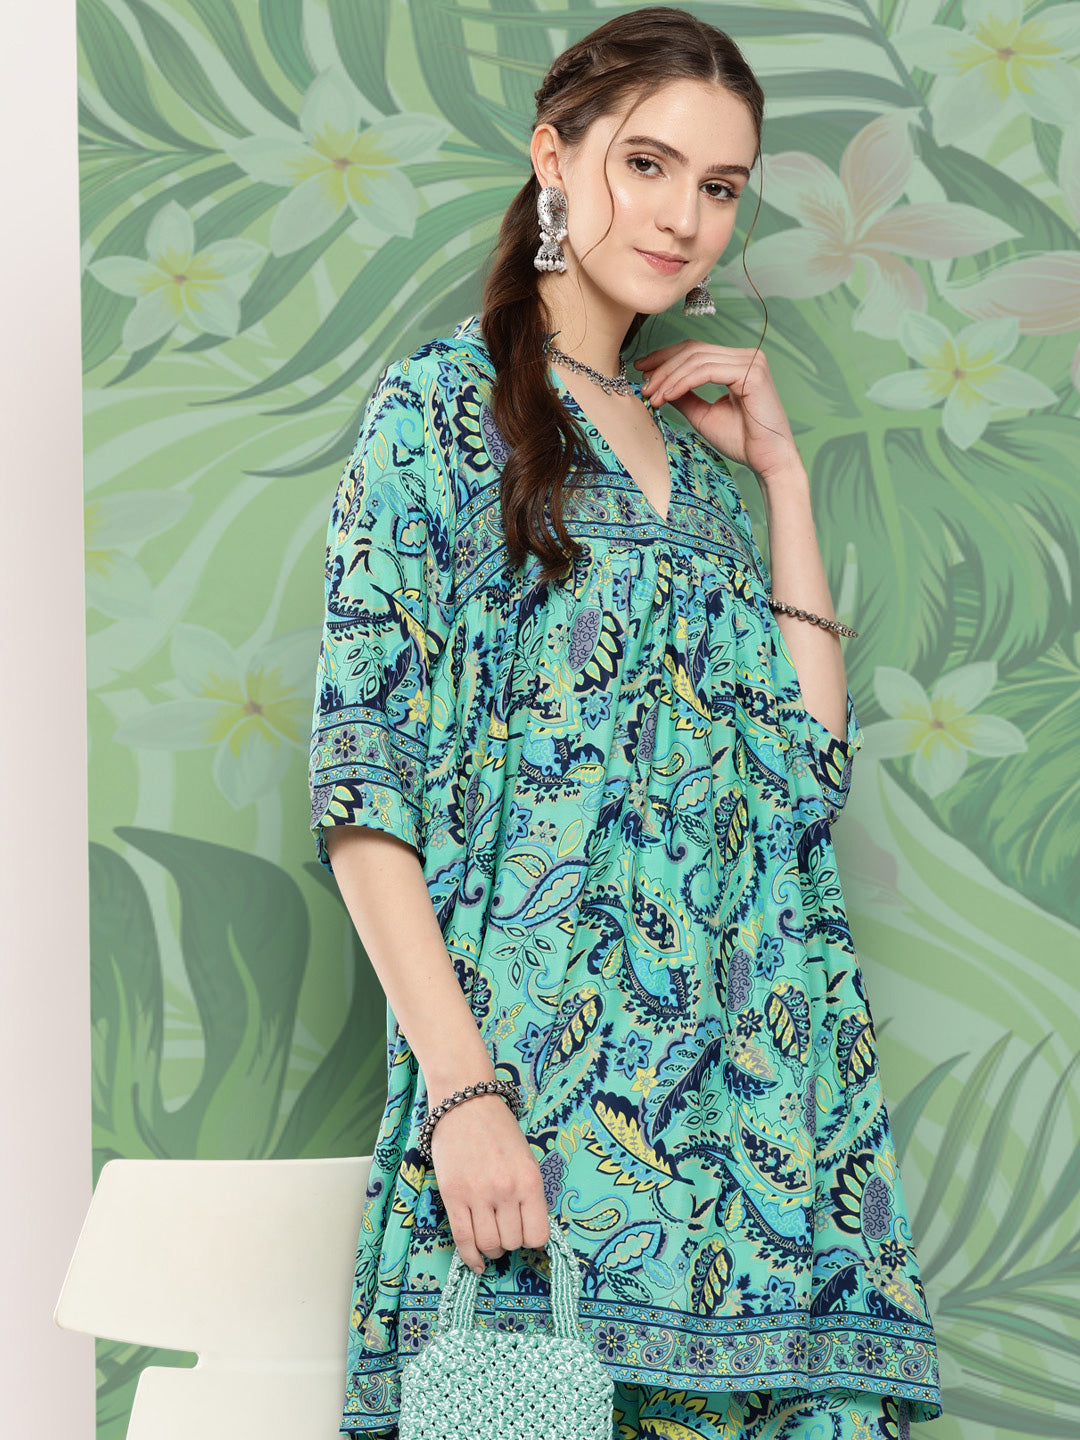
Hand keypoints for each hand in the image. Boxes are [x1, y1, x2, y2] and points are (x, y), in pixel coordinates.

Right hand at [429, 1092, 550, 1274]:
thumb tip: (528, 1231)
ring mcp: (478, 1194)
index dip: (531, 1240)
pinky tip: (475, 1263)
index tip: (524, 1234)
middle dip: (510, 1244)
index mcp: (530, 1181)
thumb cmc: (499, 1130)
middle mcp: (506, 1190)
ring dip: (491, 1250)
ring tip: (490, 1239)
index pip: (538, 1236)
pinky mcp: (453, 1196)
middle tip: (504, 1231)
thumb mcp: (527, 1159)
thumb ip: (529, 1194)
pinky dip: (470, 1257)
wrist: (466, 1103)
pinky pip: (463, 1239)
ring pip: (488, 1245)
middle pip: (512, 1242)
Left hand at [634, 340, 800, 484]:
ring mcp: (751, 362)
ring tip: (652, 396)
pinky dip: (682, 383)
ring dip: (669, 378)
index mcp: (736, 363)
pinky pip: (706, 371)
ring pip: (696, 360)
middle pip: (693, 351)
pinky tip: (667, 396)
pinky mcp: (751, 373)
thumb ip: (685, 396)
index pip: (695, 350)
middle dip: (663, 367)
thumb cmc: (741, 441)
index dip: (666, 357)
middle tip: (643, 385)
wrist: (767, 460)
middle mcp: (746, 356)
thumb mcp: (703, 414)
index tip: (642, 370)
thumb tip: (659, 385)